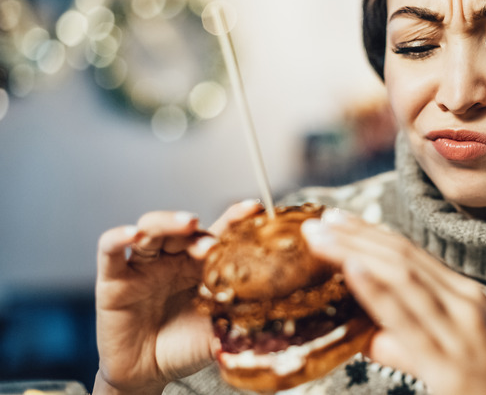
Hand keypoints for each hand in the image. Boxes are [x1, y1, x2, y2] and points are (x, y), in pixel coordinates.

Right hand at [94, 201, 261, 394]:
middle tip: (212, 243)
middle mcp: (173, 258)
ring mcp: (143, 265)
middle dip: (199, 231)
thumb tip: (278, 310)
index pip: (219, 233)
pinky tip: (132, 235)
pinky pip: (110, 250)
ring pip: (151, 229)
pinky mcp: (113, 278)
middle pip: (184, 229)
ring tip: (186, 225)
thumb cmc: (187, 347)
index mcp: (202, 265)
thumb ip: (242, 316)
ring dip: (168, 222)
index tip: (255, 209)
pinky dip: (118, 237)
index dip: (236, 218)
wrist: (149, 373)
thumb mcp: (220, 329)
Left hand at [301, 209, 485, 394]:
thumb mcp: (454, 349)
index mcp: (465, 296)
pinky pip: (408, 322)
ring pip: (402, 279)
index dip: (370, 233)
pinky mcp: (449, 365)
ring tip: (321, 239)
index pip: (410, 254)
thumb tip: (363, 334)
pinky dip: (378, 291)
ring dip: (356, 253)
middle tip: (316, 222)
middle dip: (356, 236)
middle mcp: (463, 304)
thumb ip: (406, 341)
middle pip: (401, 259)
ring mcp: (458, 331)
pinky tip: (352, 270)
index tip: (336, 219)